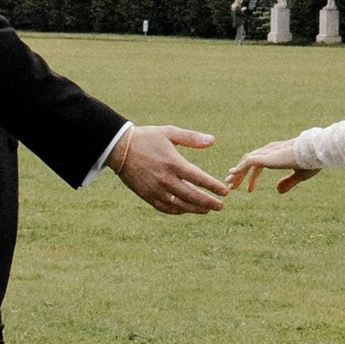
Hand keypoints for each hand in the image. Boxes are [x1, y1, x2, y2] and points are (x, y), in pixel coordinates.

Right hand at [107, 124, 225, 214]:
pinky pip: (165, 208)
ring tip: (207, 210)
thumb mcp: (170, 132)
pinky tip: (186, 209)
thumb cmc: (147, 138)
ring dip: (195, 209)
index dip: (213, 187)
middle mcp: (165, 179)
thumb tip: (213, 140)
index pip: (199, 178)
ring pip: (180, 205)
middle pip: (192, 196)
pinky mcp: (147, 195)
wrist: (120, 148)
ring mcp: (155, 189)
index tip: (224, 192)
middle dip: (208, 202)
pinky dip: (177, 211)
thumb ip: (192, 138)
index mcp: (173, 162)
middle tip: (220, 206)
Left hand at [225, 141, 320, 195]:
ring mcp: (268, 152)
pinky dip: (240, 168)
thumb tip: (277, 191)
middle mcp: (270, 150)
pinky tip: (232, 174)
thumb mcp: (299, 175)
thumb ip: (288, 182)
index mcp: (277, 153)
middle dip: (241, 174)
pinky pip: (249, 161)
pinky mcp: (267, 157)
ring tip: (230, 185)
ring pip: (247, 161)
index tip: (248, 189)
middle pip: (249, 161)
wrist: (315, 151)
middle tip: (232, 187)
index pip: (259, 163)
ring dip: (238, 173)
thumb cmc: (311, 161)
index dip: (252, 176)